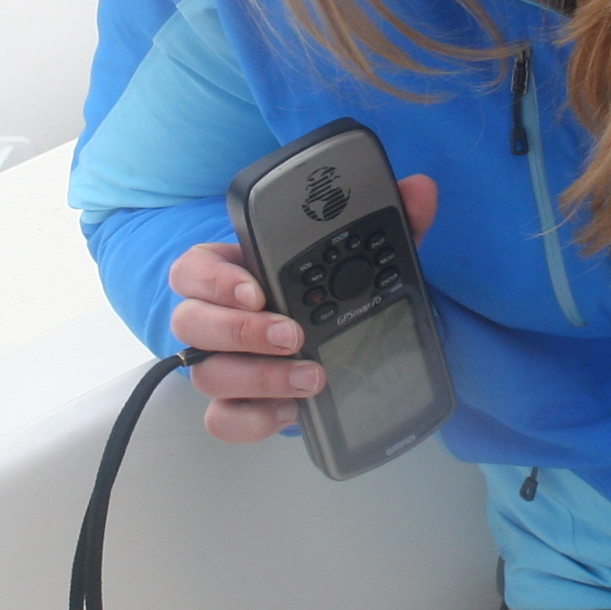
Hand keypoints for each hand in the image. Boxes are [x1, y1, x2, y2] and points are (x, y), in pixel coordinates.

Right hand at [165, 173, 438, 442]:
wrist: (344, 348)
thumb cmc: (334, 295)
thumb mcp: (366, 257)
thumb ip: (390, 223)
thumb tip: (420, 190)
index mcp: (233, 273)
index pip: (194, 268)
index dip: (214, 279)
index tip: (256, 289)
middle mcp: (215, 318)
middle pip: (190, 322)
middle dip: (240, 331)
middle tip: (292, 335)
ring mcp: (220, 364)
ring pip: (206, 374)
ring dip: (261, 377)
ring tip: (312, 377)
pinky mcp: (234, 405)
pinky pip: (222, 419)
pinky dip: (256, 418)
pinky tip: (294, 408)